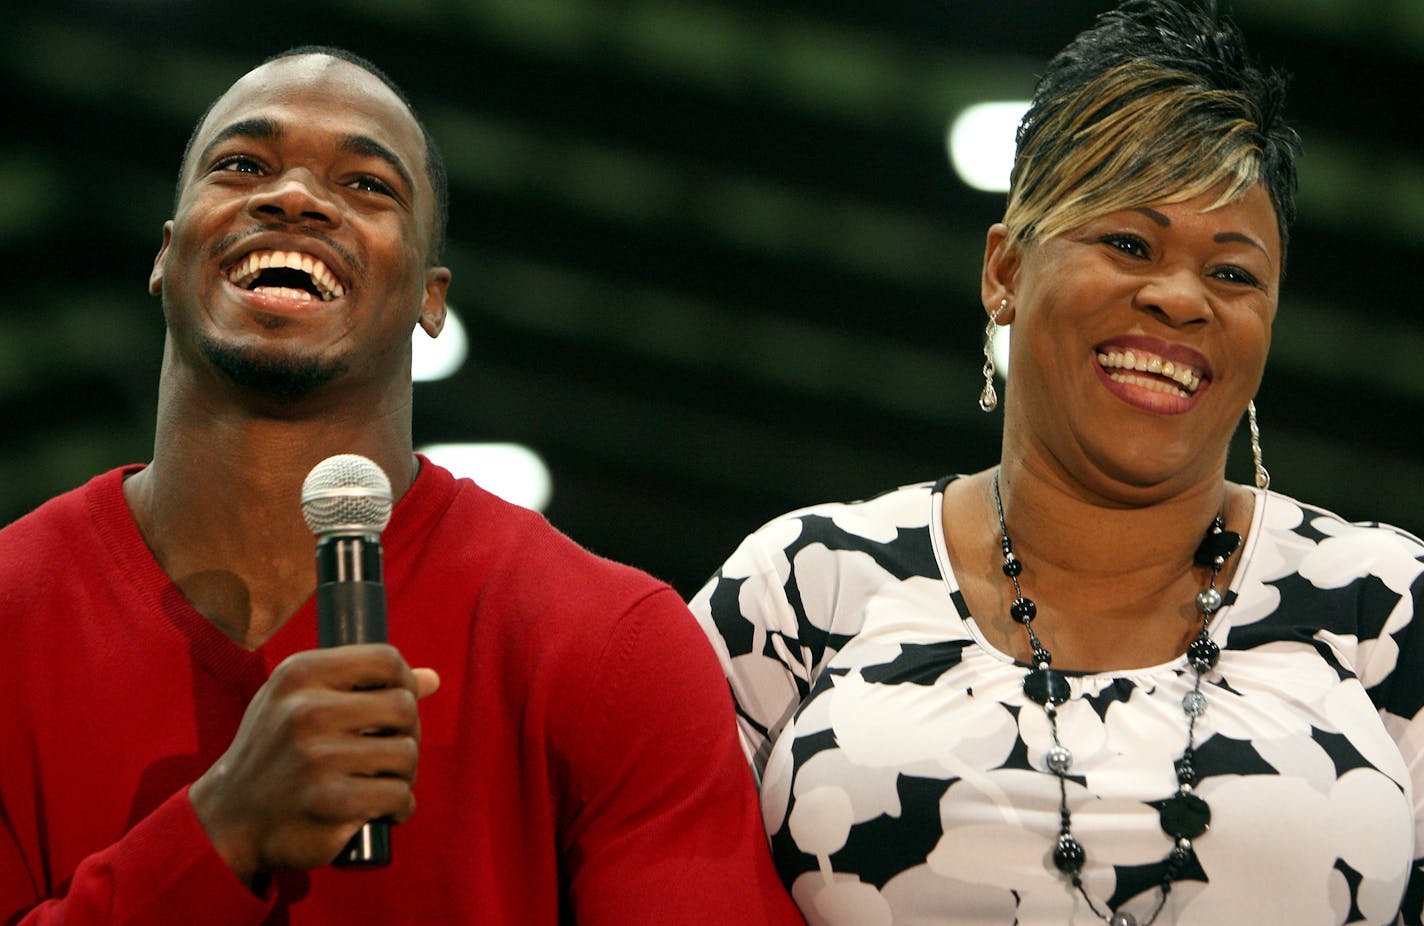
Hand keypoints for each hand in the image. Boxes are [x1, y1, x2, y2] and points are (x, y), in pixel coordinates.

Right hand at [188, 645, 440, 885]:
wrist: (228, 819)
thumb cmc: (276, 752)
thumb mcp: (299, 701)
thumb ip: (359, 684)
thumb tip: (431, 679)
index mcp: (300, 674)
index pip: (385, 659)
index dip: (404, 682)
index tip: (400, 702)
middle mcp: (306, 710)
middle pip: (403, 707)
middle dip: (408, 731)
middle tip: (392, 750)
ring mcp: (317, 757)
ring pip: (406, 753)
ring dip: (405, 772)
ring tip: (385, 780)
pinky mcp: (330, 801)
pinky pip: (398, 795)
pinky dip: (401, 806)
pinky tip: (386, 809)